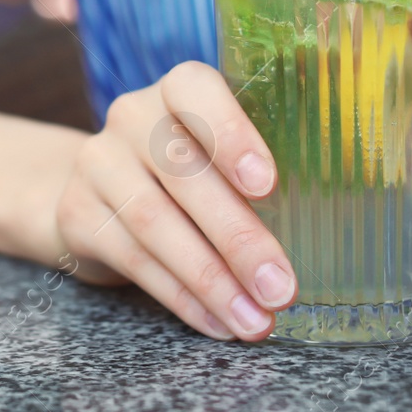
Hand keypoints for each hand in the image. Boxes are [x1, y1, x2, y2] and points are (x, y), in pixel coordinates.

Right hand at [50, 62, 297, 340]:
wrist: (97, 190)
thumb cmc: (189, 172)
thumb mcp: (221, 153)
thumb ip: (262, 170)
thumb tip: (333, 225)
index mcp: (177, 90)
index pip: (194, 90)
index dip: (230, 133)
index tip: (267, 185)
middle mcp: (131, 117)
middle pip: (181, 172)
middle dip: (237, 237)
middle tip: (281, 287)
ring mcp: (98, 164)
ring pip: (154, 223)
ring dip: (211, 280)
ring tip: (255, 319)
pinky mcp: (78, 214)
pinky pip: (132, 259)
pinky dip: (181, 297)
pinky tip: (217, 321)